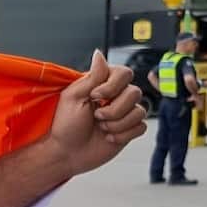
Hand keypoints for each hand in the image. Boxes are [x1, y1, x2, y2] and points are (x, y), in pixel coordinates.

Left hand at [45, 51, 146, 176]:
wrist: (67, 153)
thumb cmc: (65, 125)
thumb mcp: (74, 97)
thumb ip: (92, 76)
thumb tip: (99, 54)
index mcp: (102, 85)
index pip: (124, 73)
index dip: (113, 86)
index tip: (94, 96)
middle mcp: (116, 96)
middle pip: (135, 93)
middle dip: (114, 109)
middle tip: (96, 117)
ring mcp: (124, 113)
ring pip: (139, 111)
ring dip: (117, 123)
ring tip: (100, 128)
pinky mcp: (130, 130)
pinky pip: (140, 127)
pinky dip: (123, 134)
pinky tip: (108, 137)